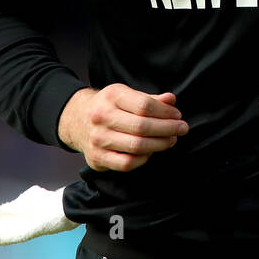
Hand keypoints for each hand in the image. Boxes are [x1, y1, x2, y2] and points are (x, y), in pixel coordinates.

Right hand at [58, 84, 188, 171]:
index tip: (178, 116)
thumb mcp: (126, 95)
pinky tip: (150, 152)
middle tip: (182, 129)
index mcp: (111, 96)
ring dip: (160, 145)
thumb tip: (171, 100)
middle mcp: (102, 117)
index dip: (166, 112)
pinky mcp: (97, 158)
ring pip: (137, 147)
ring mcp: (98, 139)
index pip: (144, 105)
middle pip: (142, 127)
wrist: (76, 120)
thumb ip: (150, 99)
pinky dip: (143, 159)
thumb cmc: (109, 106)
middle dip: (167, 129)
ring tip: (170, 140)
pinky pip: (127, 163)